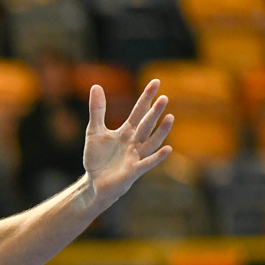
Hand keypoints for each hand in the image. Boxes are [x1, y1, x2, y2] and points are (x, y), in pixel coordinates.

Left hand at [83, 79, 173, 209]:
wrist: (94, 182)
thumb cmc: (98, 157)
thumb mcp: (94, 131)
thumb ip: (97, 110)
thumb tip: (96, 85)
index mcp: (127, 131)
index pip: (139, 111)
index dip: (146, 97)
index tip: (156, 82)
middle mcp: (135, 142)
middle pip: (146, 124)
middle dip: (154, 112)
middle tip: (164, 98)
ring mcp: (136, 156)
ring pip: (151, 142)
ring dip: (161, 131)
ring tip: (170, 118)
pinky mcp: (133, 171)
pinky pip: (147, 163)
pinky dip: (157, 157)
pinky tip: (168, 149)